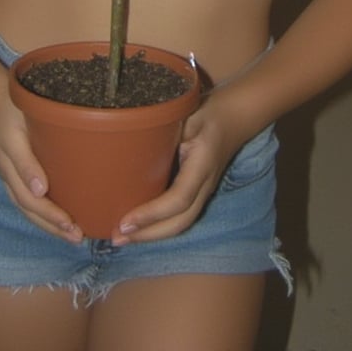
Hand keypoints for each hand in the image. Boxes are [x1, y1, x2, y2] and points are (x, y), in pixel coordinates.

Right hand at [0, 87, 84, 242]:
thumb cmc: (11, 113)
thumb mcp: (15, 134)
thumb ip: (25, 161)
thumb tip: (41, 190)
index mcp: (11, 169)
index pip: (30, 201)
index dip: (50, 214)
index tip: (69, 222)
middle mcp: (12, 178)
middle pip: (32, 210)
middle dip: (54, 226)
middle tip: (78, 236)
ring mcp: (15, 178)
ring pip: (31, 209)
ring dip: (51, 225)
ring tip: (74, 235)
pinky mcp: (21, 174)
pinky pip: (31, 200)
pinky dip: (46, 213)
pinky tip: (64, 218)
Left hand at [109, 97, 242, 245]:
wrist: (235, 117)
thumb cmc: (207, 112)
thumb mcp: (186, 114)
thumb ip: (163, 131)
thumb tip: (128, 143)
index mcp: (202, 164)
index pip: (179, 198)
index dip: (152, 214)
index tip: (125, 222)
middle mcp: (206, 184)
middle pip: (180, 222)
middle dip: (148, 234)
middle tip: (116, 237)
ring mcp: (205, 191)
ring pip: (181, 223)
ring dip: (152, 234)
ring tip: (122, 238)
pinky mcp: (199, 192)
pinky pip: (181, 216)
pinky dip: (159, 225)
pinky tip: (139, 227)